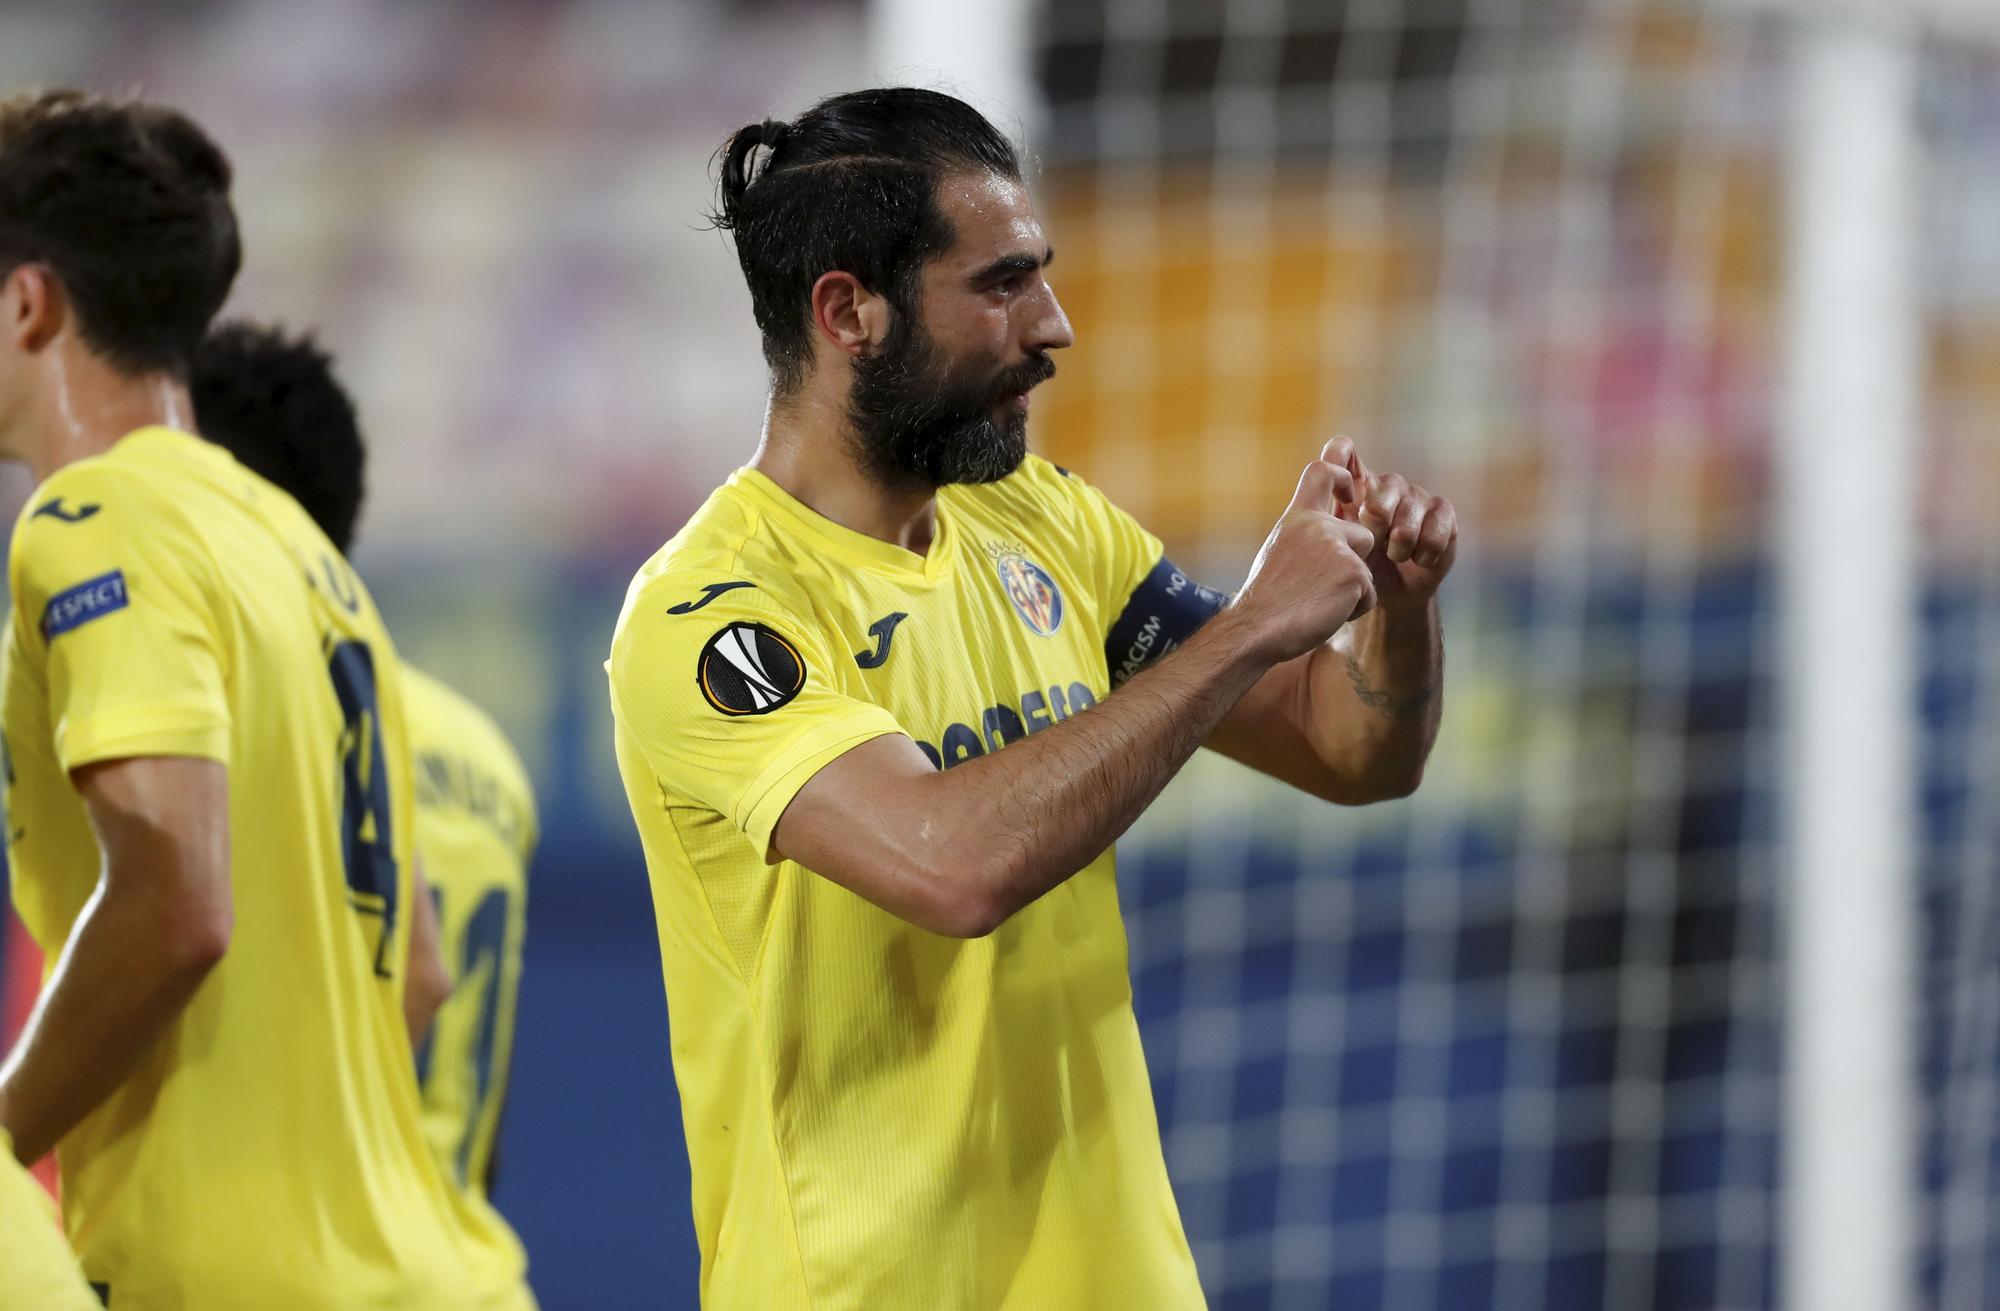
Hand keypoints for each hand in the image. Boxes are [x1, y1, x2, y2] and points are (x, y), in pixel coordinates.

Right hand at [1228, 453, 1378, 662]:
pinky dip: (1353, 610)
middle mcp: (1318, 526)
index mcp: (1296, 518)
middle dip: (1354, 562)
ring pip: (1366, 568)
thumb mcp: (1279, 551)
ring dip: (1352, 588)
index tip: (1348, 491)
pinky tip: (1326, 614)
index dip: (1342, 476)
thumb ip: (1304, 538)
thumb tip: (1326, 542)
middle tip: (1323, 586)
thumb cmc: (1266, 600)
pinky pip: (1370, 595)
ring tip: (1319, 602)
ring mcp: (1339, 549)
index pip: (1321, 472)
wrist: (1257, 628)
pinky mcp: (1355, 575)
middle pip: (1362, 534)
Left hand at [1321, 435, 1458, 607]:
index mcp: (1357, 485)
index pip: (1342, 450)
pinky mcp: (1443, 511)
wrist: (1393, 591)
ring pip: (1406, 523)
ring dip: (1399, 550)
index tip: (1344, 502)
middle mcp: (1388, 484)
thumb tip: (1322, 515)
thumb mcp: (1337, 548)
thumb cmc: (1360, 565)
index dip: (1338, 469)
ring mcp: (1417, 494)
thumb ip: (1325, 525)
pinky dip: (1424, 554)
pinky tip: (1418, 559)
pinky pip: (1434, 533)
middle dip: (1374, 534)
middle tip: (1374, 548)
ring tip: (1395, 556)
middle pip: (1378, 500)